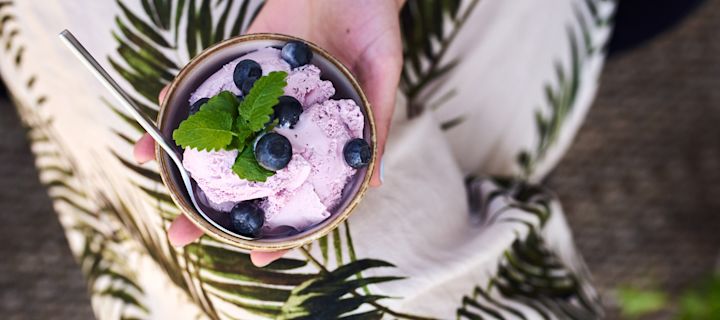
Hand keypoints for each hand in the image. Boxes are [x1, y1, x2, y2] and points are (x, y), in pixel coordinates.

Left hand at [134, 0, 403, 265]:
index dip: (278, 224)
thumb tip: (373, 182)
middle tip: (184, 232)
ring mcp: (261, 94)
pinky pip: (210, 87)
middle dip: (213, 202)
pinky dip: (183, 102)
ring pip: (221, 134)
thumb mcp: (383, 77)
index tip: (257, 257)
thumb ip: (376, 127)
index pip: (294, 189)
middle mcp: (286, 121)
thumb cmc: (375, 26)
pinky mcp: (244, 62)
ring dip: (189, 158)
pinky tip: (159, 121)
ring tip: (158, 181)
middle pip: (246, 170)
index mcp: (319, 135)